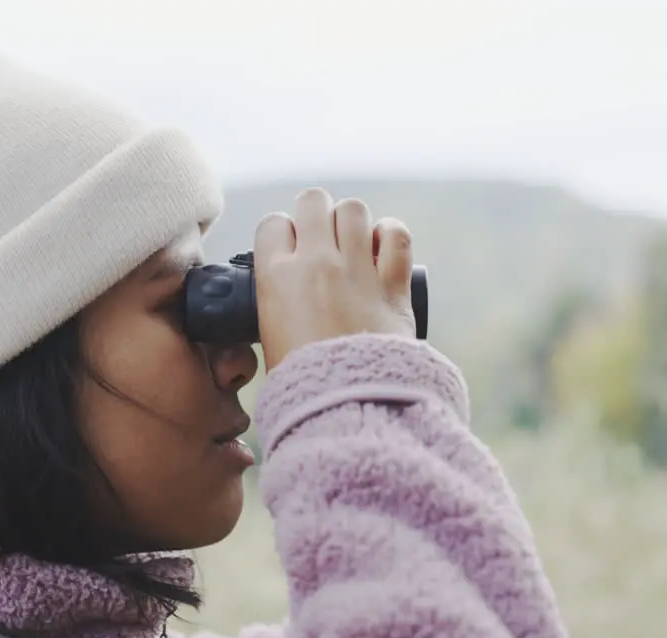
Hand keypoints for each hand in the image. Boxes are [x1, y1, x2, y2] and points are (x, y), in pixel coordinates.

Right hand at [253, 187, 416, 371]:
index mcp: (276, 277)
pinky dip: (390, 235)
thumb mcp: (269, 337)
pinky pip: (396, 234)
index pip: (272, 224)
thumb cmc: (302, 381)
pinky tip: (384, 249)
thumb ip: (275, 303)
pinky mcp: (392, 283)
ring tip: (354, 244)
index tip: (288, 249)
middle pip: (313, 201)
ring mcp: (356, 269)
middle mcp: (315, 263)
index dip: (281, 234)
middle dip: (316, 214)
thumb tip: (282, 291)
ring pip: (354, 209)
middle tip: (322, 239)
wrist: (345, 406)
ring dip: (352, 222)